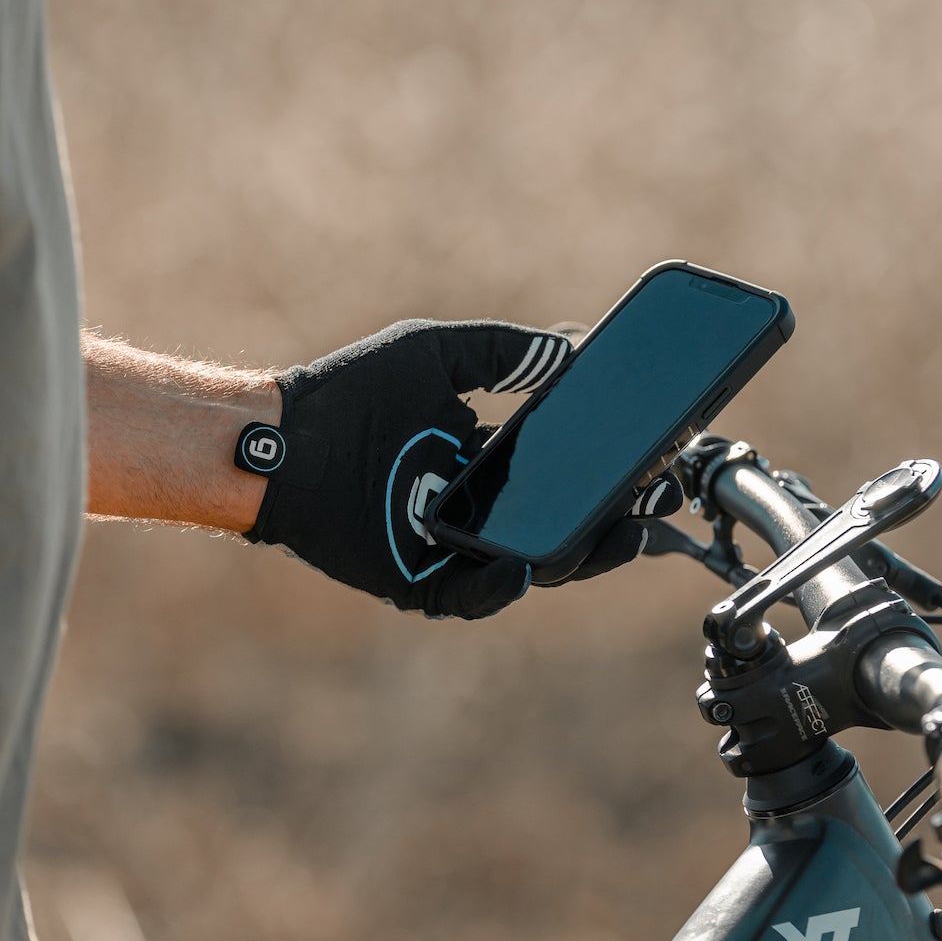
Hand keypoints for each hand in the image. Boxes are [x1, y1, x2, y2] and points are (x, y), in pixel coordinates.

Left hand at [243, 319, 677, 618]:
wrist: (280, 436)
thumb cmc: (350, 393)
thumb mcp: (438, 354)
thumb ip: (506, 352)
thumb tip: (575, 344)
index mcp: (492, 466)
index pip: (569, 480)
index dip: (616, 477)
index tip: (661, 461)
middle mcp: (480, 513)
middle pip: (566, 529)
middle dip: (618, 523)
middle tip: (657, 505)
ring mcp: (453, 551)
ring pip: (533, 567)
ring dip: (578, 555)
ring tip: (618, 535)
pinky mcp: (418, 582)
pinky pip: (471, 596)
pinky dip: (499, 586)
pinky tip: (526, 566)